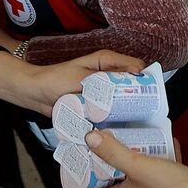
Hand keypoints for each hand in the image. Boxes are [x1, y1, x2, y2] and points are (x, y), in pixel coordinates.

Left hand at [0, 49, 143, 115]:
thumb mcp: (82, 78)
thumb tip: (127, 91)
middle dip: (141, 97)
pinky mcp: (97, 103)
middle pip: (134, 84)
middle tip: (146, 113)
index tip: (152, 95)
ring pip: (125, 98)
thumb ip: (105, 84)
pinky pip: (112, 109)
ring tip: (137, 122)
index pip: (137, 67)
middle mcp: (109, 74)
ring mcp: (104, 89)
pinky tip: (122, 126)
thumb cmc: (56, 80)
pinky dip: (117, 116)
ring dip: (130, 108)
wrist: (35, 93)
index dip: (147, 79)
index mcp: (108, 60)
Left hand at [55, 129, 187, 187]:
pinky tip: (150, 146)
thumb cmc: (170, 186)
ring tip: (112, 155)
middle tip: (84, 174)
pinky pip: (147, 175)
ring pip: (126, 186)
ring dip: (117, 173)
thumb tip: (89, 138)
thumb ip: (114, 152)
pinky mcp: (164, 187)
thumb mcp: (137, 166)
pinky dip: (144, 162)